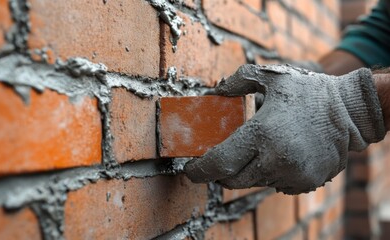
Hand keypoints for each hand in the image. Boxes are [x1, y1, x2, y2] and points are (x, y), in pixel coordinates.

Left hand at [184, 64, 384, 193]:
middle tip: (219, 160)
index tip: (191, 169)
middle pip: (233, 181)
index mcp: (261, 134)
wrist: (350, 111)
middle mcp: (275, 159)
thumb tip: (216, 92)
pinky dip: (270, 174)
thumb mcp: (271, 76)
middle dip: (221, 173)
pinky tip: (278, 155)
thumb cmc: (308, 92)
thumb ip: (238, 81)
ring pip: (254, 183)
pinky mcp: (305, 183)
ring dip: (247, 170)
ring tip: (256, 149)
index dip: (200, 170)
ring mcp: (292, 175)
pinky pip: (276, 185)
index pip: (219, 164)